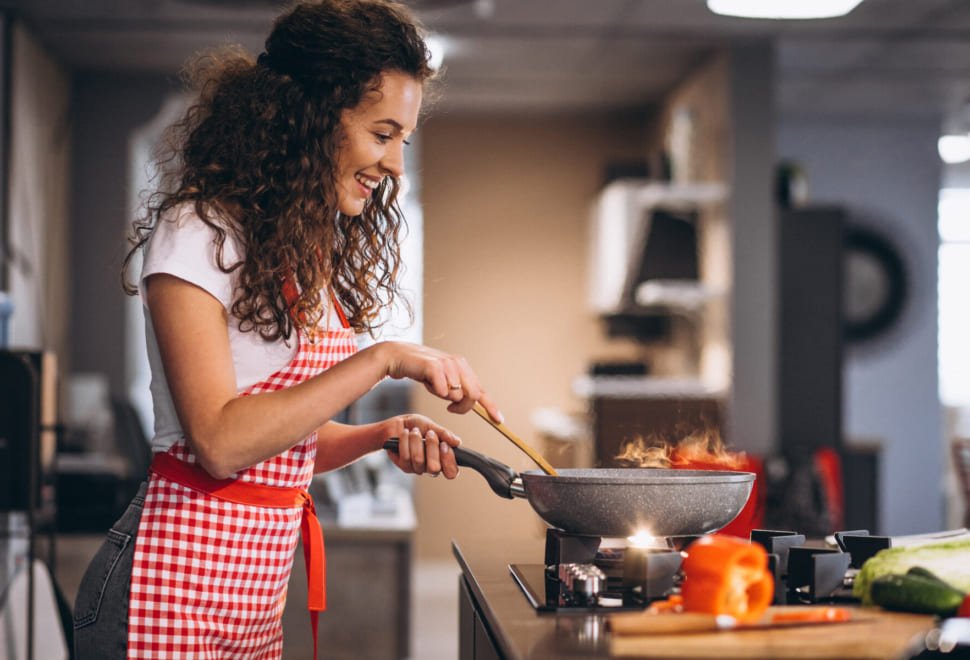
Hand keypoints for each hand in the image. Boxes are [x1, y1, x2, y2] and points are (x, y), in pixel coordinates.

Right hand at [375, 341, 503, 422]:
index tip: (499, 420)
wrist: (399, 357)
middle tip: (450, 408)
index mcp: (463, 367)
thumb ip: (457, 391)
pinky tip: (428, 383)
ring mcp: (447, 364)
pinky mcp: (435, 366)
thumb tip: (471, 406)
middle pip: (472, 395)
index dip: (491, 406)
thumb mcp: (444, 382)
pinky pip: (443, 391)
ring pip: (457, 395)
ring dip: (443, 397)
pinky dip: (436, 392)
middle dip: (462, 407)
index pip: (481, 389)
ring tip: (433, 386)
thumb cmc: (422, 371)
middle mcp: (458, 363)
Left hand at [383, 414, 460, 478]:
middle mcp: (430, 467)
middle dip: (432, 448)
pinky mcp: (404, 465)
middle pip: (434, 469)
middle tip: (430, 434)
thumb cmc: (416, 426)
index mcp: (442, 458)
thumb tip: (457, 442)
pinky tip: (406, 433)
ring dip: (417, 441)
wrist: (397, 424)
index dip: (449, 461)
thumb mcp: (432, 426)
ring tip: (415, 431)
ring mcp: (417, 468)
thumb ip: (444, 434)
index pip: (451, 472)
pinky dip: (406, 441)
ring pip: (419, 460)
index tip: (444, 445)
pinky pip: (406, 457)